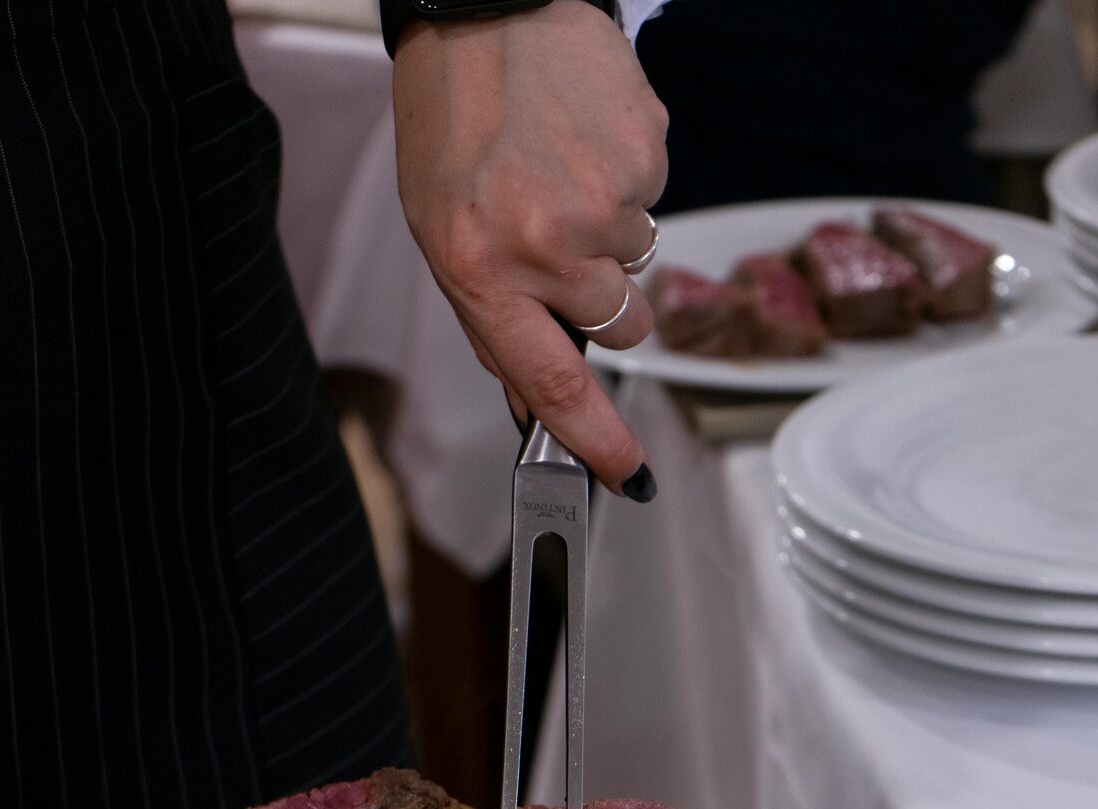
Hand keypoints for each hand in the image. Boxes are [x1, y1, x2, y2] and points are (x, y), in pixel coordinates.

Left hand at [393, 0, 666, 497]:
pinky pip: (654, 200)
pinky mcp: (646, 154)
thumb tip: (532, 401)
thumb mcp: (444, 236)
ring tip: (562, 172)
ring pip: (640, 264)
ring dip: (611, 234)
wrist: (486, 11)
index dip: (597, 441)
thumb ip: (493, 324)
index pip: (555, 383)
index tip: (627, 474)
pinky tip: (584, 140)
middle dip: (605, 305)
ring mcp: (602, 199)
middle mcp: (545, 244)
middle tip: (565, 246)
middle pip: (622, 329)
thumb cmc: (454, 125)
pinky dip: (626, 181)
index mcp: (483, 272)